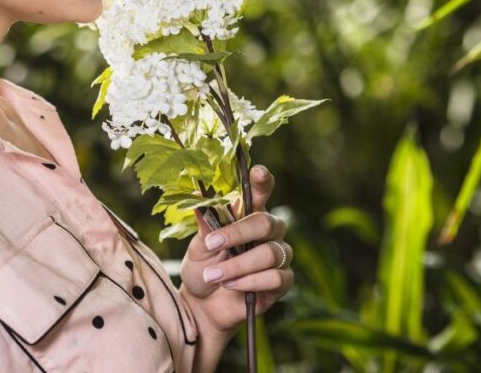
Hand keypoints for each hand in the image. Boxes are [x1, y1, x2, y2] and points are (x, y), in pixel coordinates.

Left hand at [178, 165, 294, 335]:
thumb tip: (197, 198)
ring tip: (215, 276)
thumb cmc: (202, 270)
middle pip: (265, 222)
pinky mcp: (283, 281)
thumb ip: (205, 226)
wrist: (203, 307)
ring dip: (238, 265)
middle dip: (238, 234)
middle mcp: (269, 231)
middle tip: (213, 244)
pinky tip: (231, 286)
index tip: (257, 172)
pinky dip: (249, 281)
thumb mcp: (198, 247)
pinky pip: (274, 277)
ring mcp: (279, 255)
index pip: (261, 192)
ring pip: (268, 253)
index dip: (262, 181)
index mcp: (248, 215)